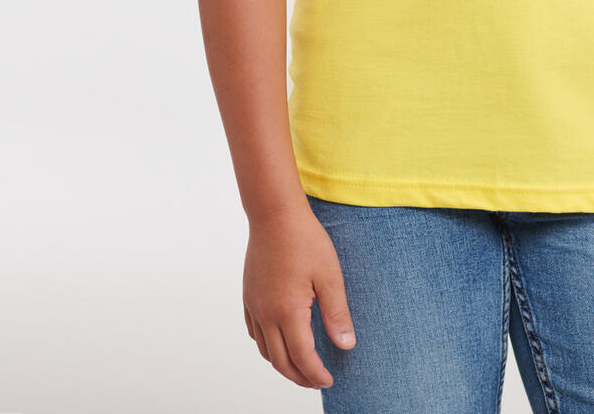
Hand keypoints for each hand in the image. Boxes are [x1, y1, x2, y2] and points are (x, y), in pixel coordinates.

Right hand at [243, 201, 356, 389]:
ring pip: (264, 350)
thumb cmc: (304, 240)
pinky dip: (267, 345)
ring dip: (282, 364)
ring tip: (301, 365)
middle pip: (280, 361)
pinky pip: (254, 332)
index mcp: (287, 312)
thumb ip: (337, 313)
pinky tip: (279, 341)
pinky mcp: (248, 295)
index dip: (316, 374)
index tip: (329, 379)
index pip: (302, 358)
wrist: (274, 214)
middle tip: (317, 380)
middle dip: (299, 377)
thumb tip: (346, 345)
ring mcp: (253, 306)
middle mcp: (266, 314)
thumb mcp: (330, 276)